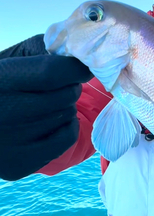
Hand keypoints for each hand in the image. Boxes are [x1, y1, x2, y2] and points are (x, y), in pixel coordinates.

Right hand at [0, 35, 91, 180]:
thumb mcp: (9, 59)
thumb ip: (41, 52)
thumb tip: (78, 57)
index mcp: (0, 80)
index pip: (52, 73)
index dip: (76, 68)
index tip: (83, 67)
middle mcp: (3, 112)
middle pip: (66, 95)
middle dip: (69, 87)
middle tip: (57, 87)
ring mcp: (10, 142)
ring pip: (68, 115)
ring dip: (66, 107)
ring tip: (46, 105)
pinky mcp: (18, 164)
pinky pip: (67, 138)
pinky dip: (68, 127)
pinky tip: (55, 122)